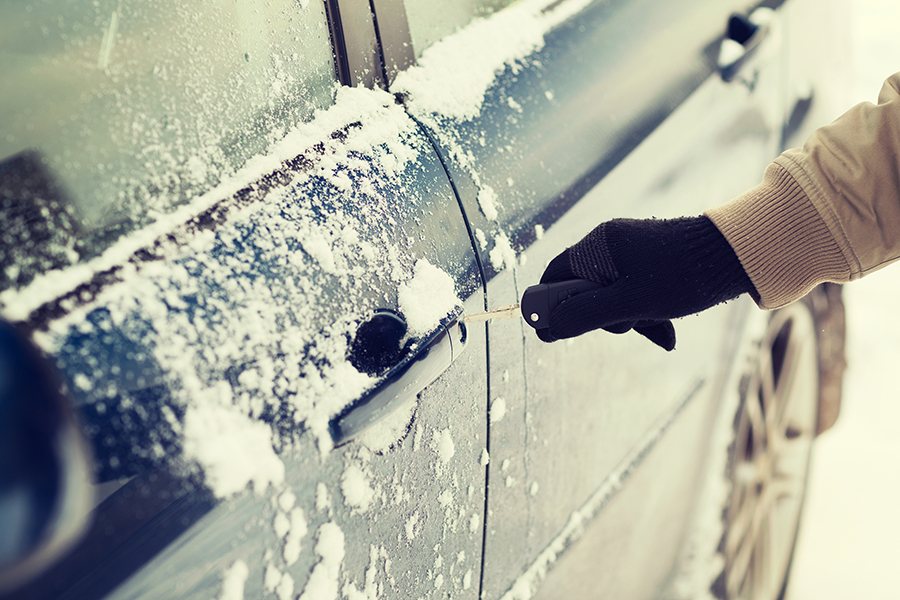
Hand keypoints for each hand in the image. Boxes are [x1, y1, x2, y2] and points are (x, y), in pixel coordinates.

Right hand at [536, 216, 754, 348]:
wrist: (740, 255)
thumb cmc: (683, 276)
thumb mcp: (630, 303)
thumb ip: (586, 314)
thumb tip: (548, 327)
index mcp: (599, 245)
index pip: (556, 275)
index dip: (550, 305)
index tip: (554, 330)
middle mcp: (611, 244)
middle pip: (585, 290)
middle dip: (602, 317)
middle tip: (627, 326)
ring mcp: (633, 253)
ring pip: (612, 296)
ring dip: (629, 319)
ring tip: (658, 325)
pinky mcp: (653, 263)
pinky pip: (634, 293)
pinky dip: (645, 313)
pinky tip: (666, 329)